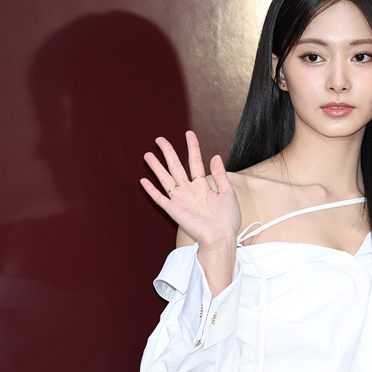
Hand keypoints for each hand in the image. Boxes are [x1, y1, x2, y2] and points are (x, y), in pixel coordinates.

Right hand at [140, 130, 240, 249]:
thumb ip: (220, 175)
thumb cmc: (227, 219)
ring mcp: (181, 200)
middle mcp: (189, 191)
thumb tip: (215, 156)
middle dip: (168, 152)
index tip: (189, 133)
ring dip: (156, 167)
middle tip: (159, 139)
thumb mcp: (228, 193)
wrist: (221, 237)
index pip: (195, 161)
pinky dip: (151, 191)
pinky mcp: (174, 211)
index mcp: (203, 186)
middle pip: (176, 167)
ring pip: (165, 179)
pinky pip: (160, 199)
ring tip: (148, 154)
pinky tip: (144, 181)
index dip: (192, 147)